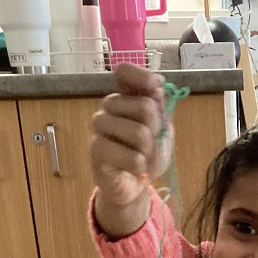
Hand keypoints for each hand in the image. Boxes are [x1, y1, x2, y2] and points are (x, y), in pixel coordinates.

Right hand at [90, 63, 169, 209]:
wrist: (133, 185)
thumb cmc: (146, 154)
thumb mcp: (161, 128)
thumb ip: (159, 105)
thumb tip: (157, 83)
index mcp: (125, 96)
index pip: (125, 72)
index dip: (143, 78)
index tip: (156, 91)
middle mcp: (109, 107)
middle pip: (145, 107)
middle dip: (157, 130)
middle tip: (150, 144)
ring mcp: (99, 127)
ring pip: (139, 133)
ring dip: (149, 152)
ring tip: (142, 158)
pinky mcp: (96, 150)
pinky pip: (129, 156)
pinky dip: (140, 166)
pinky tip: (134, 169)